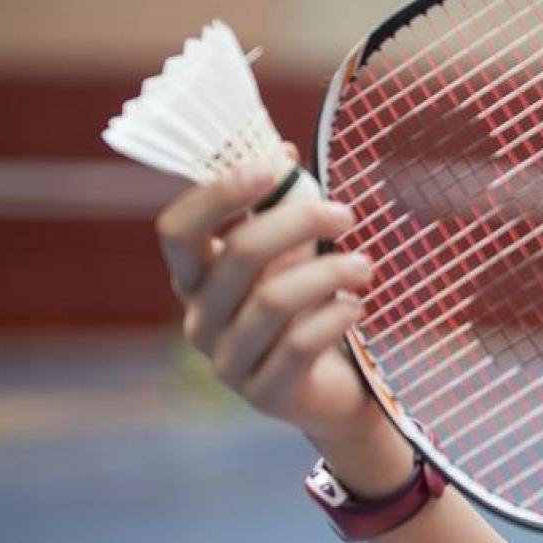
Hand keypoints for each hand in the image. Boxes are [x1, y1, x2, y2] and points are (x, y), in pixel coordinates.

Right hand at [155, 152, 378, 440]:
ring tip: (366, 265)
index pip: (177, 231)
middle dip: (299, 223)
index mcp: (195, 277)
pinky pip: (298, 345)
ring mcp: (227, 361)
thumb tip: (280, 149)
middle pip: (237, 255)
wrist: (335, 385)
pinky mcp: (264, 393)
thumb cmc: (307, 304)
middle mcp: (199, 319)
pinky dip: (335, 316)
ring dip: (329, 273)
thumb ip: (279, 206)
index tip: (270, 168)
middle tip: (345, 214)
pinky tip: (357, 306)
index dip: (216, 195)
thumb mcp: (291, 252)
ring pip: (272, 300)